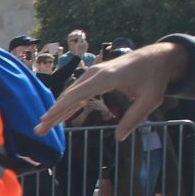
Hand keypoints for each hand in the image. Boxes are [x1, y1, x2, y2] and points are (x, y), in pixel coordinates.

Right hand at [36, 43, 183, 136]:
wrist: (156, 57)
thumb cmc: (154, 78)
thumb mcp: (151, 99)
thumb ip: (134, 118)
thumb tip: (119, 137)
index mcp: (107, 78)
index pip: (77, 95)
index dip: (60, 108)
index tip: (46, 119)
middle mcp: (95, 73)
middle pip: (68, 95)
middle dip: (52, 114)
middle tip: (38, 131)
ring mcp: (92, 73)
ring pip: (70, 94)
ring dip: (56, 110)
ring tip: (43, 126)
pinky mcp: (94, 76)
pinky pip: (76, 91)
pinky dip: (66, 104)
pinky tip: (58, 116)